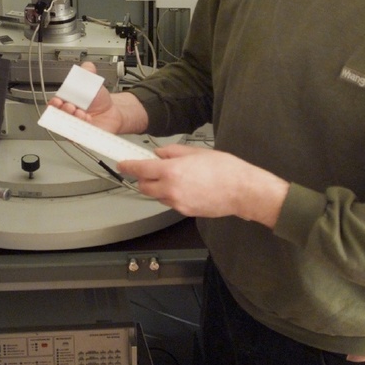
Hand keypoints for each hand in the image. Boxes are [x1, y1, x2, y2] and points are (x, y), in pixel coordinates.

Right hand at [48, 61, 148, 134]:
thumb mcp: (92, 84)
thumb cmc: (97, 99)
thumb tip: (87, 66)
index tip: (58, 100)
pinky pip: (79, 137)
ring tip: (81, 113)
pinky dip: (82, 129)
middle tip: (71, 106)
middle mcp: (67, 116)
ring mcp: (74, 127)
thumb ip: (88, 75)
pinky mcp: (82, 136)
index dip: (53, 103)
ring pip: (67, 128)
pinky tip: (88, 121)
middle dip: (63, 111)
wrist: (112, 111)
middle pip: (58, 117)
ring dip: (72, 120)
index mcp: (65, 102)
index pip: (53, 105)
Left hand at [118, 144, 288, 227]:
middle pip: (143, 186)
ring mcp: (177, 203)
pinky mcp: (185, 212)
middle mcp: (171, 189)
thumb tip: (160, 153)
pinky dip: (170, 194)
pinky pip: (169, 202)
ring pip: (156, 195)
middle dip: (143, 178)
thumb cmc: (225, 169)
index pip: (140, 169)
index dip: (128, 166)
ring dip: (157, 187)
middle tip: (150, 169)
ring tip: (174, 177)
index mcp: (171, 171)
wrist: (243, 191)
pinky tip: (184, 186)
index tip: (122, 164)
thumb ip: (173, 152)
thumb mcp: (196, 152)